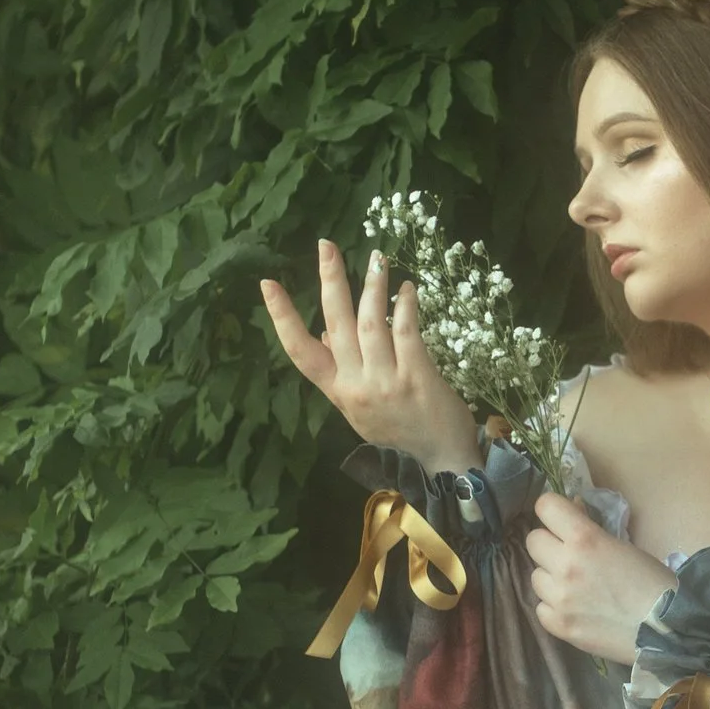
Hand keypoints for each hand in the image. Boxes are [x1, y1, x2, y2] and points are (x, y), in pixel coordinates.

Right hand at [261, 242, 477, 467]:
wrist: (441, 462)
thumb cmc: (400, 432)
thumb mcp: (360, 408)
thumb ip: (342, 371)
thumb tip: (323, 331)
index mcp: (338, 392)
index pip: (300, 352)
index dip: (282, 317)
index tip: (268, 284)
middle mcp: (356, 385)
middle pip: (336, 324)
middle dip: (330, 281)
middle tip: (326, 246)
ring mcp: (386, 381)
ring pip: (371, 322)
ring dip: (372, 286)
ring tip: (376, 259)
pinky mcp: (417, 377)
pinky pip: (406, 331)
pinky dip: (404, 305)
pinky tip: (407, 288)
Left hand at [524, 493, 675, 663]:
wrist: (667, 629)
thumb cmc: (654, 583)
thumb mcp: (624, 545)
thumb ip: (592, 531)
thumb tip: (573, 514)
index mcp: (585, 539)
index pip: (545, 507)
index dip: (553, 511)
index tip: (563, 520)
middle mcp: (564, 565)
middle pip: (533, 541)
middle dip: (550, 544)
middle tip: (569, 556)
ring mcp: (558, 598)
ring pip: (535, 576)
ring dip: (552, 578)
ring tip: (575, 588)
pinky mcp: (558, 625)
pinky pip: (541, 608)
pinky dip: (555, 608)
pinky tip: (575, 610)